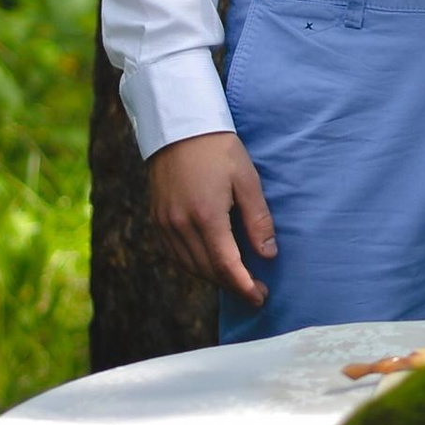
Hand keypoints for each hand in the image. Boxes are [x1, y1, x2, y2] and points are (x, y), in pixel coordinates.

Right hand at [147, 130, 273, 308]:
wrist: (178, 127)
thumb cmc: (218, 149)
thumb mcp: (247, 179)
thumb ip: (258, 219)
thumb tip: (268, 255)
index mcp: (207, 216)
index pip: (227, 266)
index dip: (244, 287)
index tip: (260, 297)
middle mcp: (181, 225)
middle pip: (208, 271)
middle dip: (233, 286)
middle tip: (255, 292)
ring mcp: (165, 224)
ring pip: (190, 266)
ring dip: (214, 278)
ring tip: (236, 280)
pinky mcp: (156, 220)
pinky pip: (175, 255)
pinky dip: (194, 265)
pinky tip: (209, 264)